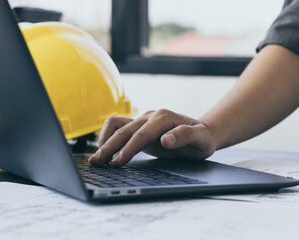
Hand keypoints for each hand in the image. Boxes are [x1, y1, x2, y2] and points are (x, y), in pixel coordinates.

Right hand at [88, 109, 217, 165]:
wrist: (202, 134)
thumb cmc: (202, 139)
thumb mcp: (201, 140)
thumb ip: (185, 137)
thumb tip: (166, 139)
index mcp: (164, 118)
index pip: (141, 135)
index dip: (128, 149)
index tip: (118, 163)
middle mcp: (151, 116)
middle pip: (124, 130)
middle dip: (109, 147)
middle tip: (97, 163)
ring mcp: (143, 120)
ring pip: (116, 125)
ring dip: (104, 140)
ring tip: (96, 158)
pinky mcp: (139, 127)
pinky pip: (118, 127)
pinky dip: (108, 136)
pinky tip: (104, 151)